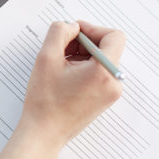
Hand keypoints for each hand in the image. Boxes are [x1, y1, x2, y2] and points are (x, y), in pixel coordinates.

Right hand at [19, 20, 125, 149]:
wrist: (44, 132)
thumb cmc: (45, 101)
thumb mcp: (46, 58)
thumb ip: (59, 32)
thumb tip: (71, 26)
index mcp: (103, 72)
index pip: (114, 36)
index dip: (93, 29)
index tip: (74, 33)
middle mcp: (113, 83)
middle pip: (108, 47)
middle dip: (85, 42)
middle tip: (62, 48)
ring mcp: (111, 93)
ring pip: (103, 60)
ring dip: (83, 55)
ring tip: (62, 63)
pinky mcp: (105, 99)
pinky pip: (100, 73)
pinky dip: (85, 67)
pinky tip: (66, 74)